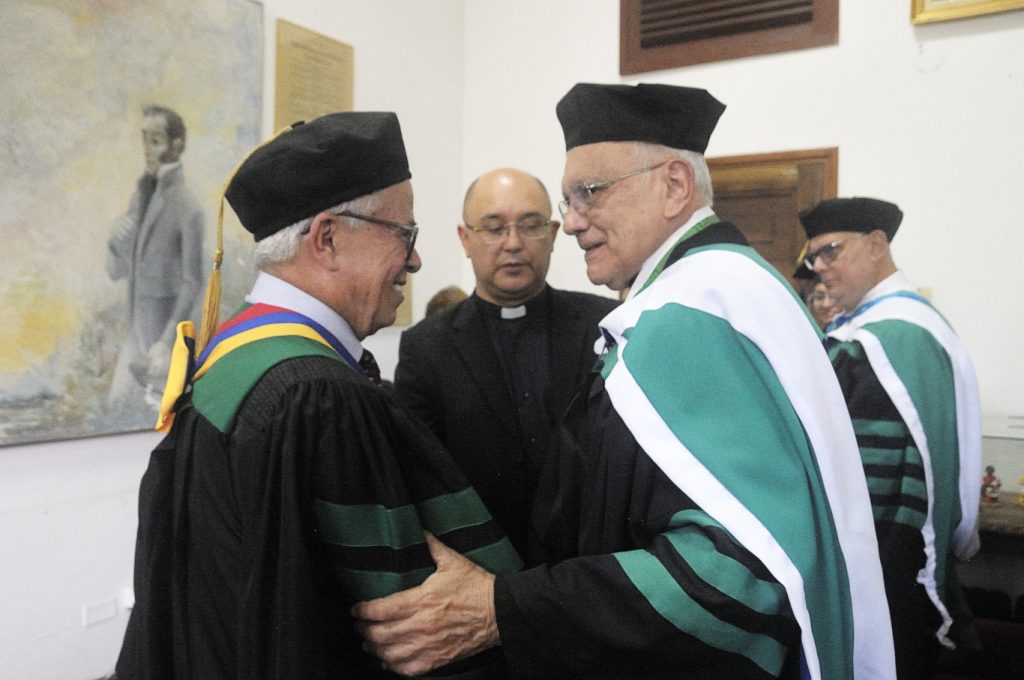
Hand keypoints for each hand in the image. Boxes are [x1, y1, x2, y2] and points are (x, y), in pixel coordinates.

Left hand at [352, 532, 498, 675]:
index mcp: (422, 600)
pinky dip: (392, 665)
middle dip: (363, 630)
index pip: (380, 609)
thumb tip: (419, 530)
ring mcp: (428, 646)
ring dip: (374, 649)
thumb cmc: (477, 587)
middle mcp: (421, 625)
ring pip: (389, 654)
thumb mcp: (453, 562)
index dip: (362, 611)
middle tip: (359, 626)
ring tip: (368, 643)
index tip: (356, 609)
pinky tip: (388, 659)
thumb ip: (432, 545)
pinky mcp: (437, 659)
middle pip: (379, 634)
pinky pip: (406, 669)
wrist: (499, 613)